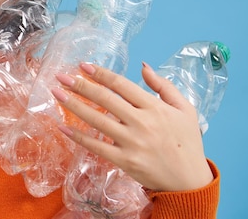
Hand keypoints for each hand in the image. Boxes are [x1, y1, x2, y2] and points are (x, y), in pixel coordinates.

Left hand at [51, 63, 213, 191]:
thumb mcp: (185, 109)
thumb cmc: (188, 143)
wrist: (190, 182)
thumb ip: (164, 86)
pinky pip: (96, 146)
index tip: (83, 66)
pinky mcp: (124, 161)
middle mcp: (142, 123)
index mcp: (155, 108)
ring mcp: (132, 142)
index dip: (101, 74)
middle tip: (62, 76)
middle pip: (105, 99)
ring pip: (97, 120)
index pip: (122, 85)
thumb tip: (143, 66)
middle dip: (81, 85)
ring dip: (74, 106)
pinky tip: (62, 127)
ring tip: (57, 94)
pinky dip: (78, 137)